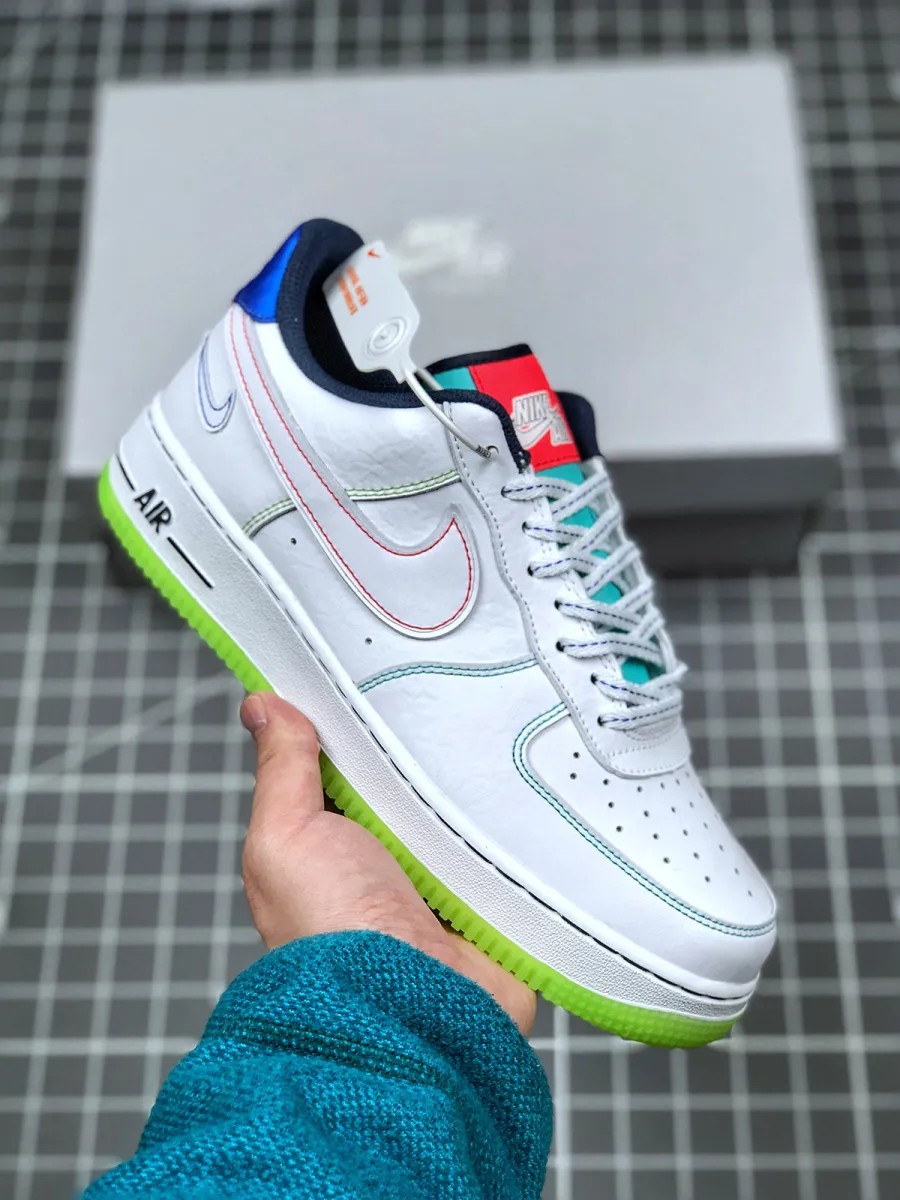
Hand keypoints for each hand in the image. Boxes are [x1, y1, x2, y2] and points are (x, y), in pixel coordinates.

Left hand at [239, 692, 536, 1034]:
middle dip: (430, 743)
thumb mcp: (285, 836)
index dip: (362, 720)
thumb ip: (281, 773)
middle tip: (454, 683)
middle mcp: (388, 860)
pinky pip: (514, 843)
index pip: (350, 764)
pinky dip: (521, 818)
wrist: (410, 1007)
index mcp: (333, 842)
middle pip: (414, 779)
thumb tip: (261, 706)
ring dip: (480, 779)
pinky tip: (536, 778)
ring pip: (467, 806)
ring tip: (499, 721)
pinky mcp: (493, 897)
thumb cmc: (330, 930)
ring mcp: (444, 879)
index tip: (382, 664)